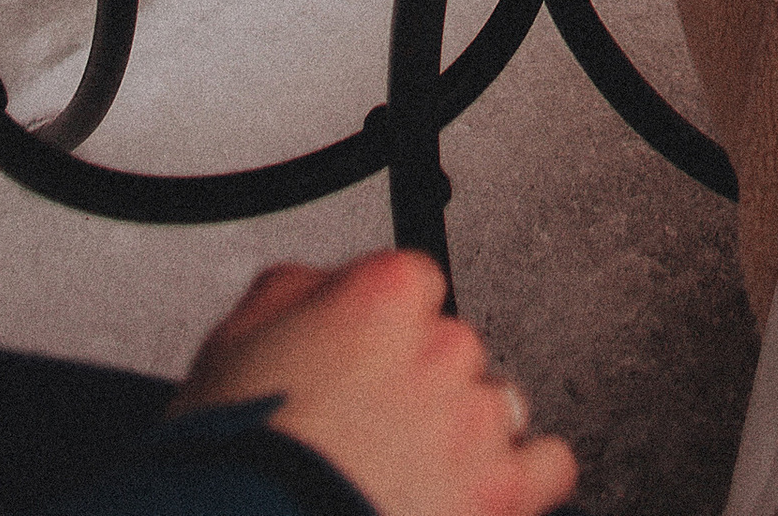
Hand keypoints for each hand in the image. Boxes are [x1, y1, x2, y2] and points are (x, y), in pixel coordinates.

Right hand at [171, 251, 576, 515]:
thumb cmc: (238, 459)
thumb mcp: (232, 344)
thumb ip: (293, 293)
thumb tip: (318, 286)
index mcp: (384, 295)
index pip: (414, 284)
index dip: (384, 330)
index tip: (366, 360)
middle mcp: (443, 347)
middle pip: (453, 349)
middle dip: (419, 387)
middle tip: (374, 432)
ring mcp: (477, 420)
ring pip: (499, 404)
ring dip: (466, 433)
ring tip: (415, 474)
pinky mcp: (502, 491)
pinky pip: (546, 465)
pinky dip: (520, 479)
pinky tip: (477, 492)